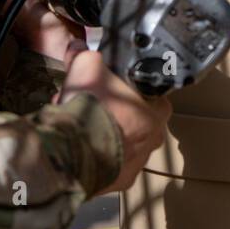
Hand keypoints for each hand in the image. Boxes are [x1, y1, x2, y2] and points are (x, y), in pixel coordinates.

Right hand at [57, 41, 170, 192]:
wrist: (72, 151)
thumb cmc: (89, 108)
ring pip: (123, 144)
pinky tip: (81, 148)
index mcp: (158, 111)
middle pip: (135, 121)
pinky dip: (98, 158)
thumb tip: (78, 46)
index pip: (150, 96)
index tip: (109, 89)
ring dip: (106, 136)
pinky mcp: (121, 182)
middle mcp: (154, 139)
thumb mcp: (87, 67)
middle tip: (90, 108)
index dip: (127, 91)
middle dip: (114, 114)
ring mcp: (139, 163)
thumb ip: (86, 55)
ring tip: (81, 128)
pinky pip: (112, 166)